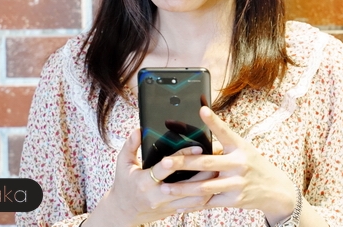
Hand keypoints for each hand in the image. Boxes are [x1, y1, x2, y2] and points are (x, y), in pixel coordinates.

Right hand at [87, 129, 214, 226]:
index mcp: (144, 182)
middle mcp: (157, 195)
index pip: (166, 168)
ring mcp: (167, 205)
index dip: (182, 157)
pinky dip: (205, 197)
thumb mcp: (122, 163)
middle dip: (203, 173)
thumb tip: (139, 130)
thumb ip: (130, 145)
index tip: (197, 148)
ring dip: (208, 185)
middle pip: (186, 185)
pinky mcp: (173, 211)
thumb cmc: (124, 184)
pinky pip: (193, 206)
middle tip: (217, 159)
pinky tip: (213, 185)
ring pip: (194, 199)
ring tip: (219, 171)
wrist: (123, 212)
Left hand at [157, 106, 298, 224]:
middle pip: (206, 163)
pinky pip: (209, 203)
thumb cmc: (252, 164)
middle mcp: (239, 164)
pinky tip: (179, 206)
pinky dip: (193, 205)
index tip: (202, 110)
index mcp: (239, 147)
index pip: (225, 131)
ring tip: (165, 188)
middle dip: (183, 163)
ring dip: (182, 189)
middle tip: (164, 163)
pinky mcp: (234, 200)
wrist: (274, 189)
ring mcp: (237, 183)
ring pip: (204, 187)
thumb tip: (200, 131)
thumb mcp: (243, 149)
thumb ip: (223, 144)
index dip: (213, 121)